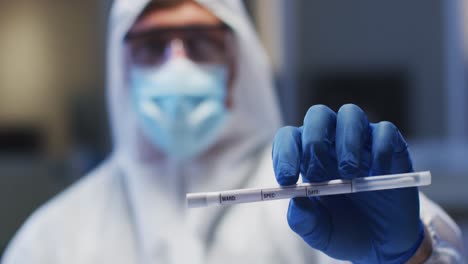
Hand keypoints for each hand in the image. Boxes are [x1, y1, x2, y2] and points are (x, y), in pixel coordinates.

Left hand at [272, 104, 423, 262]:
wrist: (384, 243)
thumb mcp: (320, 232)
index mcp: (307, 157)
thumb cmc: (344, 230)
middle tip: (318, 174)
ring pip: (349, 114)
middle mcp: (332, 141)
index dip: (284, 153)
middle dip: (314, 141)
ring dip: (346, 141)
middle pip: (317, 116)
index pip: (289, 138)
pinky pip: (385, 131)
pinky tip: (378, 172)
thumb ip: (304, 220)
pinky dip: (379, 149)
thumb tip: (295, 200)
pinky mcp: (390, 146)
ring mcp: (362, 140)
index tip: (287, 179)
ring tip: (349, 174)